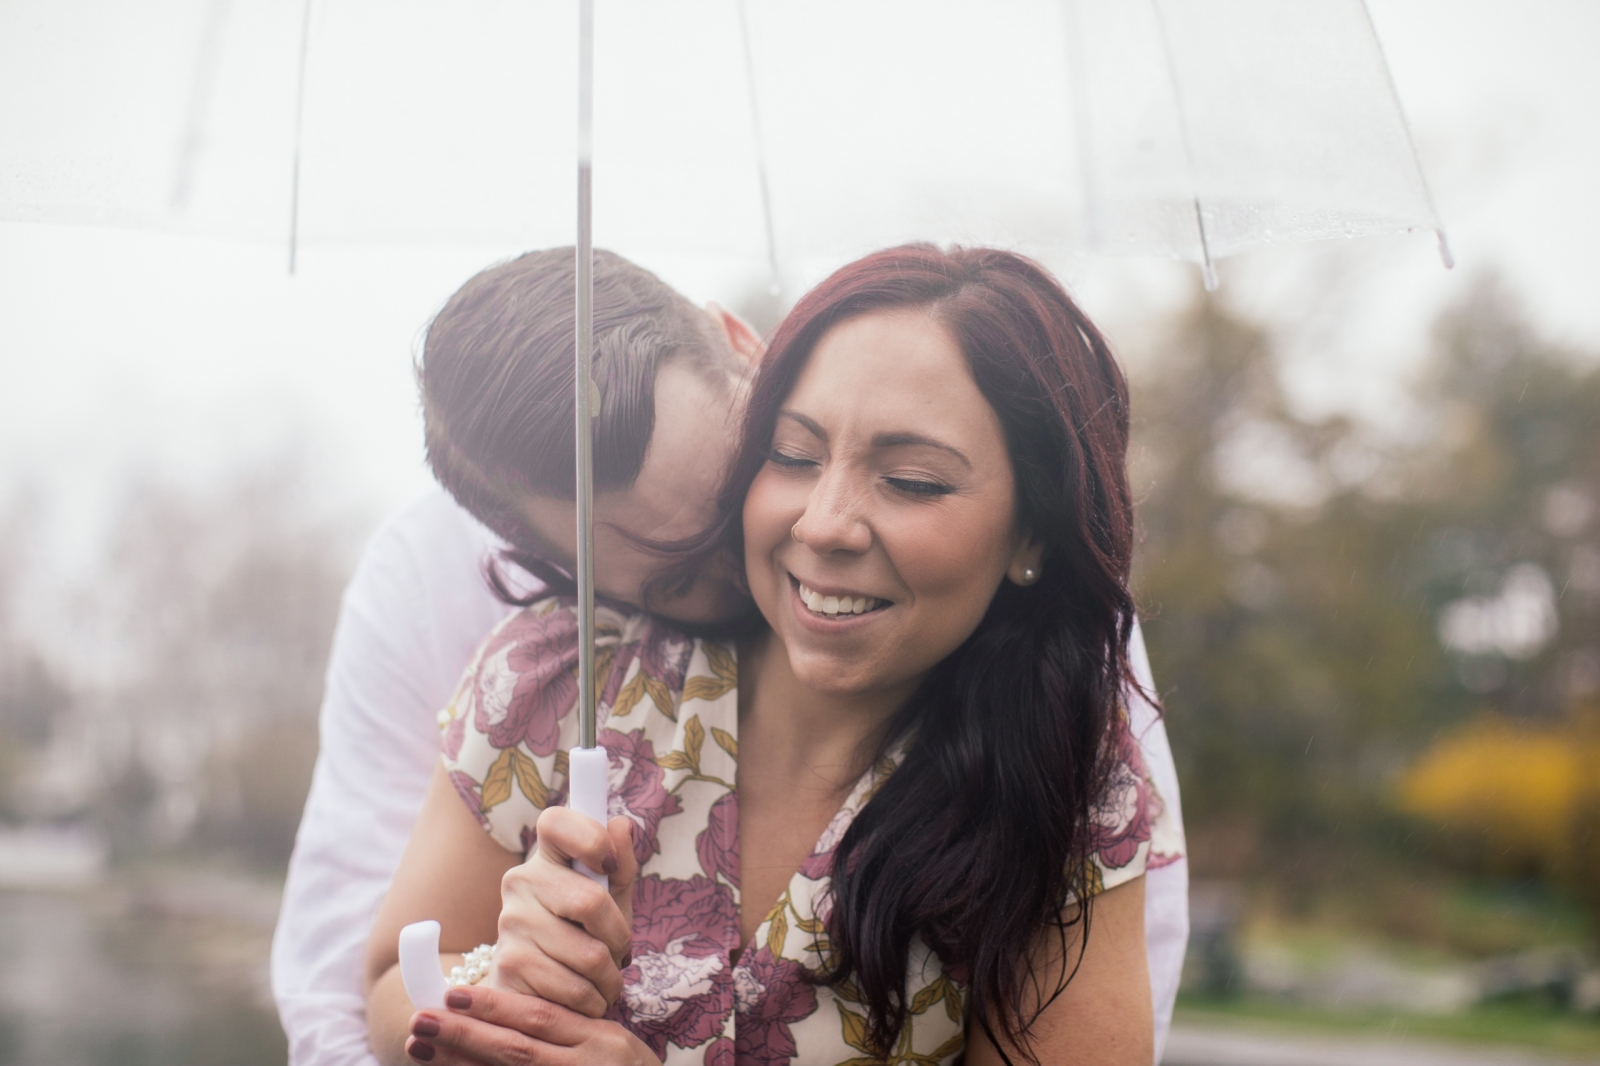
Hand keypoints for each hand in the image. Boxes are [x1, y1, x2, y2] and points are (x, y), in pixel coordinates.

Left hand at [405, 984, 659, 1064]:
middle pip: (517, 1049)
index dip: (495, 1006)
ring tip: (422, 1047)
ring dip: (462, 1063)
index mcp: (600, 1041)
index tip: (452, 994)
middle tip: (422, 1020)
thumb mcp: (613, 1049)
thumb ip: (573, 1032)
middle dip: (465, 1035)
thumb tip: (511, 1016)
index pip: (540, 1018)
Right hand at [489, 807, 639, 1016]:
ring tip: (604, 982)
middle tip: (620, 953)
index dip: (590, 838)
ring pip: (589, 954)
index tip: (608, 866)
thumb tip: (623, 824)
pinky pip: (574, 987)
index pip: (557, 822)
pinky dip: (593, 1001)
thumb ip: (620, 865)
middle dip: (619, 937)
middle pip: (590, 901)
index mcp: (546, 856)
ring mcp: (510, 922)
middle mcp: (520, 881)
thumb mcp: (609, 900)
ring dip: (610, 978)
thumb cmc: (581, 936)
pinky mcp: (509, 965)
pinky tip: (586, 999)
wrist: (536, 992)